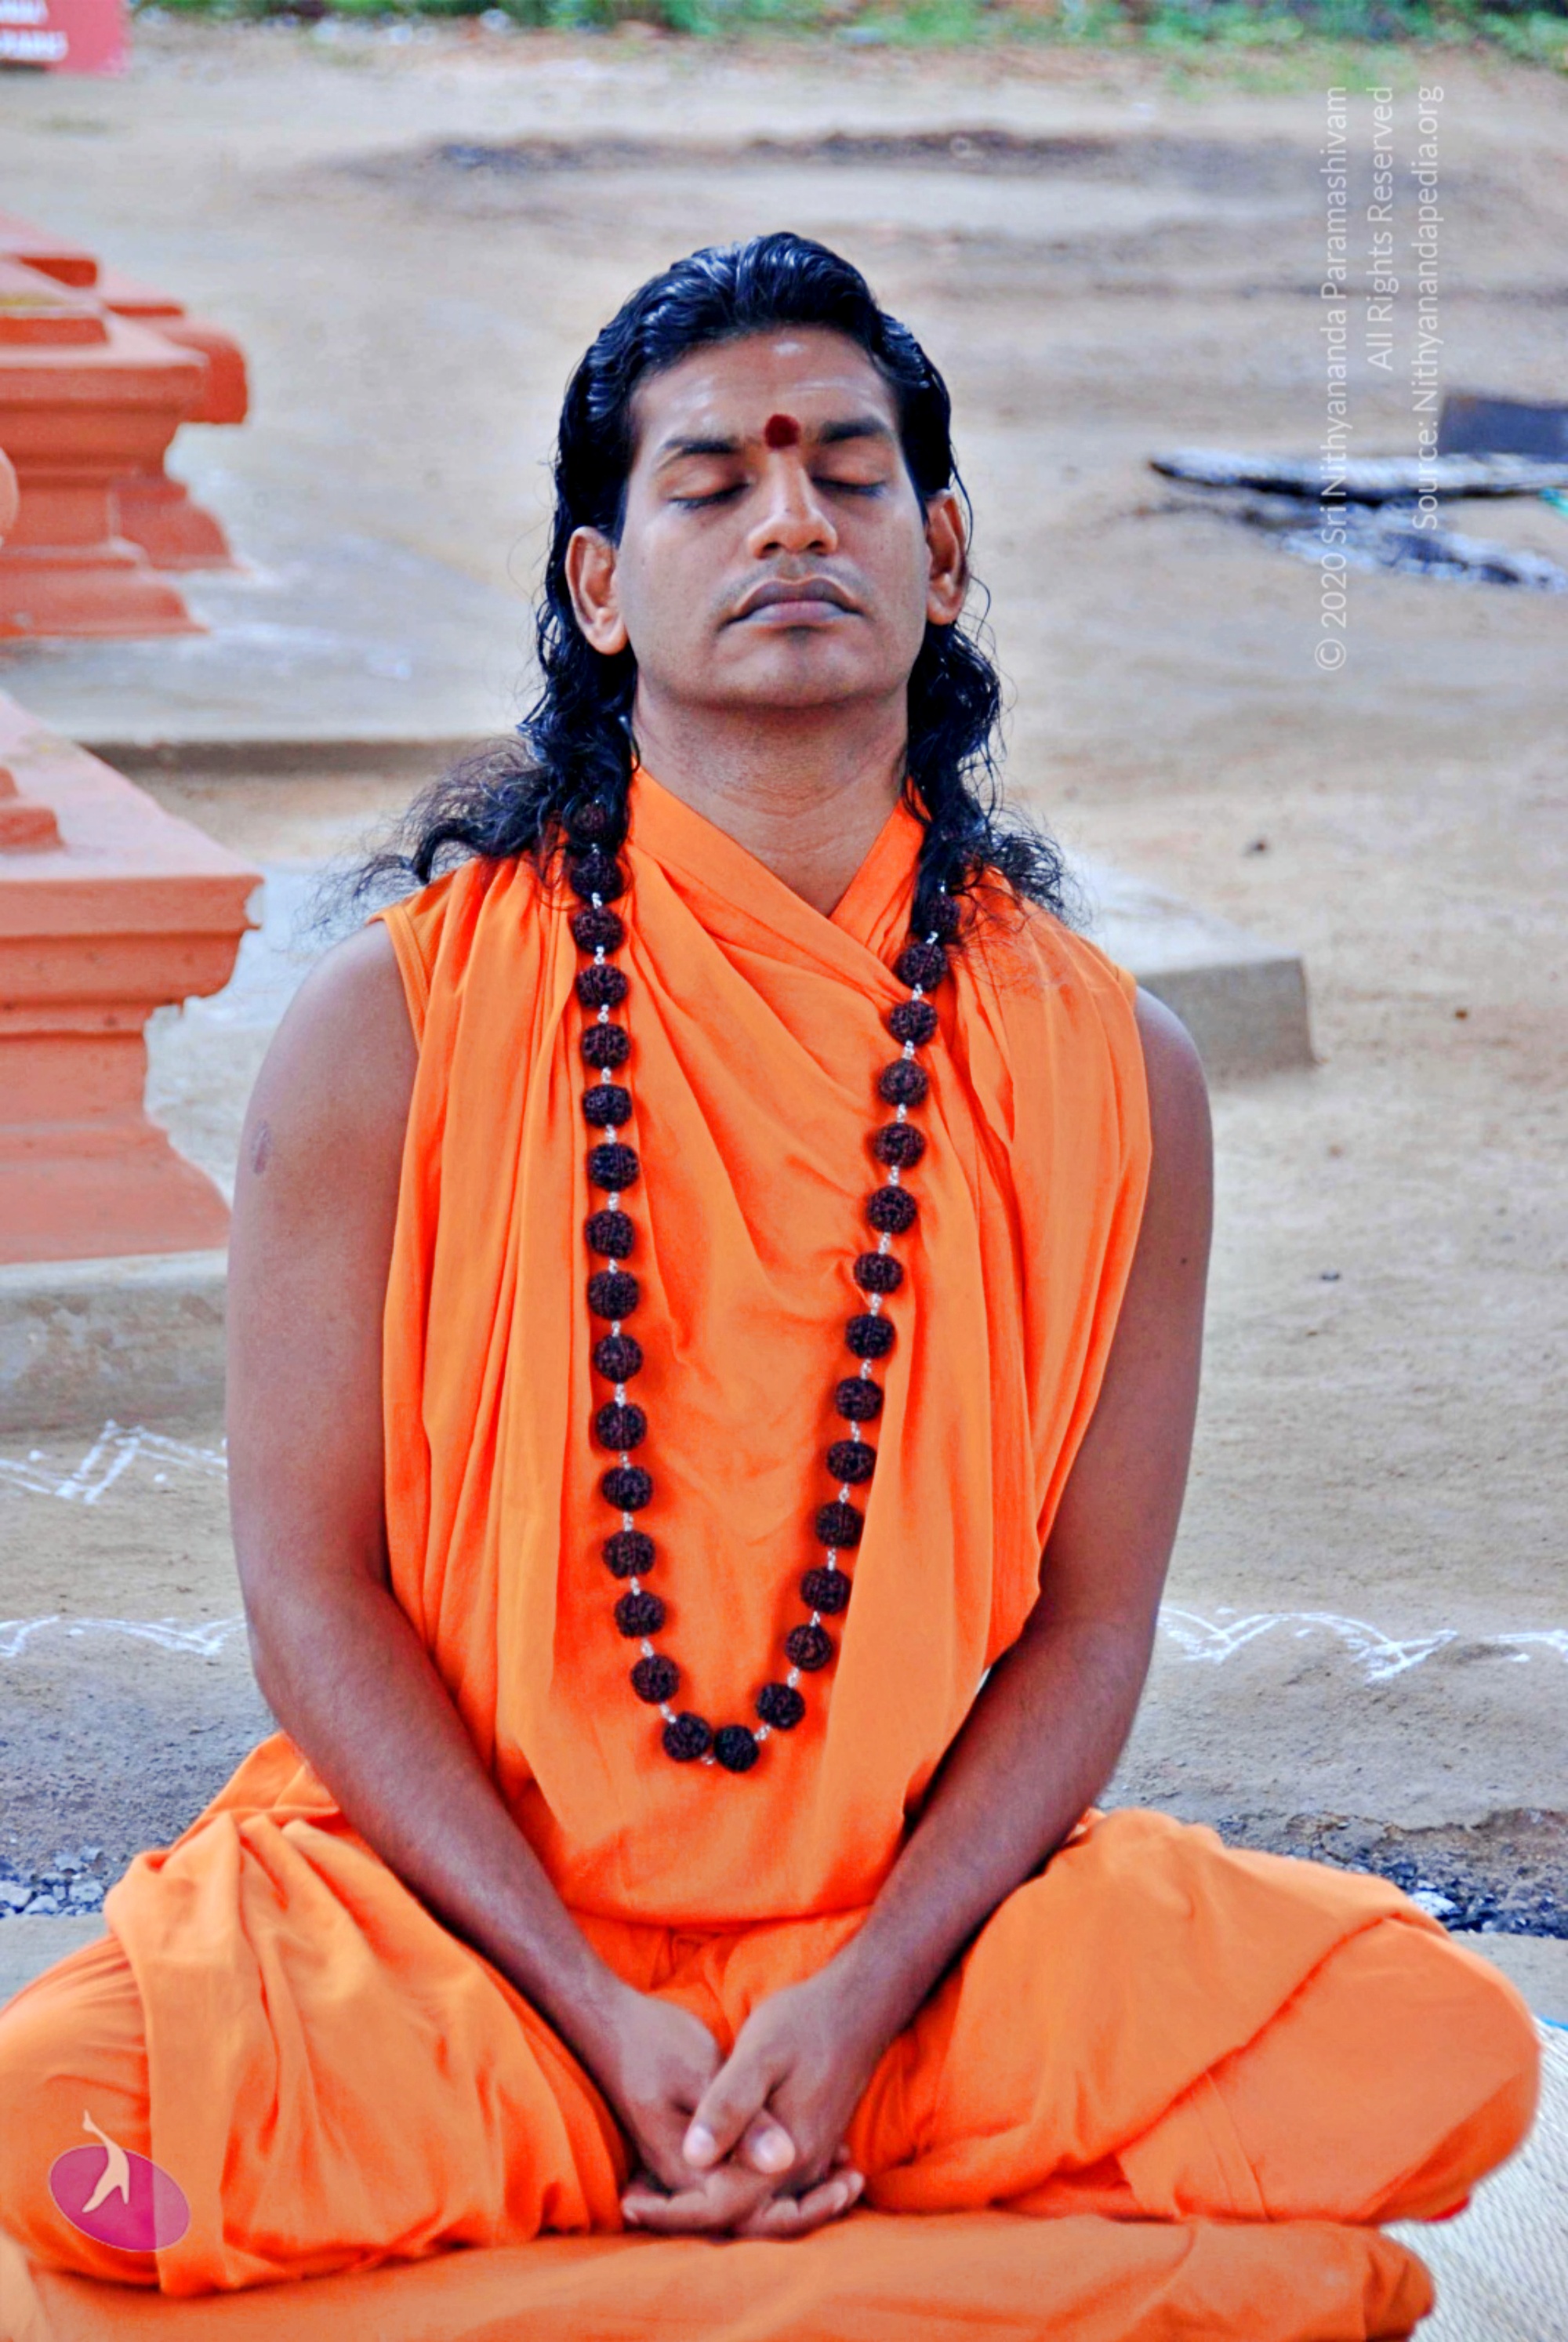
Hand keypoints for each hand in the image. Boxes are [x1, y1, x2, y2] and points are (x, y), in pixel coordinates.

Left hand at [623, 1966, 885, 2237]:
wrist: (859, 2007)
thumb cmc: (804, 2023)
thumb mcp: (759, 2053)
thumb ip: (729, 2106)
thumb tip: (693, 2156)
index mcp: (779, 2157)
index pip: (718, 2208)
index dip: (670, 2212)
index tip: (628, 2203)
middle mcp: (797, 2171)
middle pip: (736, 2219)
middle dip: (684, 2216)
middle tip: (636, 2201)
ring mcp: (810, 2162)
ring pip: (755, 2209)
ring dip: (709, 2207)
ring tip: (658, 2193)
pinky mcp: (814, 2148)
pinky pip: (773, 2192)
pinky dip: (739, 2194)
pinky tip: (707, 2176)